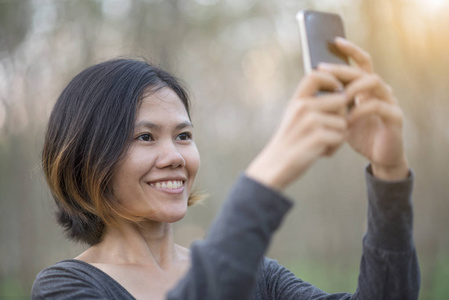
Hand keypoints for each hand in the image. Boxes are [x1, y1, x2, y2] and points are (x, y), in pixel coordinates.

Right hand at [246, 71, 348, 189]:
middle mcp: (303, 107)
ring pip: (343, 122)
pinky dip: (334, 148)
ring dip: (338, 136)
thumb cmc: (289, 144)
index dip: (332, 79)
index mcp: (296, 100)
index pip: (316, 75)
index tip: (336, 90)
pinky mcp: (317, 137)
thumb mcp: (294, 118)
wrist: (274, 167)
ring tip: (321, 144)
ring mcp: (310, 122)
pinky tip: (320, 152)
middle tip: (328, 131)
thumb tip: (342, 95)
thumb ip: (311, 105)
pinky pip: (341, 137)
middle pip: (341, 100)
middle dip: (341, 117)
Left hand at [318, 38, 408, 179]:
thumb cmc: (359, 135)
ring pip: (374, 82)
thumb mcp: (341, 117)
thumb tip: (310, 86)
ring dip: (352, 87)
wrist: (380, 157)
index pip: (362, 63)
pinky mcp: (395, 117)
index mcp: (367, 89)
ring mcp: (390, 102)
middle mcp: (381, 91)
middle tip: (323, 70)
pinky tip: (347, 117)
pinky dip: (360, 110)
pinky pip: (378, 106)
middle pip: (363, 71)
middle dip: (342, 69)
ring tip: (336, 96)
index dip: (351, 51)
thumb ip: (332, 102)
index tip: (335, 41)